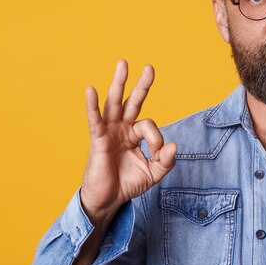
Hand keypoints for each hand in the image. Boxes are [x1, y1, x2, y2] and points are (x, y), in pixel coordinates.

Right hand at [80, 60, 176, 224]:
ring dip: (119, 83)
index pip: (150, 126)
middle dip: (141, 85)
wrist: (108, 200)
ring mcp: (109, 131)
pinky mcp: (97, 139)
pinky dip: (92, 105)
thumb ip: (166, 161)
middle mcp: (122, 128)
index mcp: (135, 134)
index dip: (157, 139)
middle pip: (132, 101)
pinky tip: (91, 90)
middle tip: (150, 67)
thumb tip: (175, 145)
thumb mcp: (154, 173)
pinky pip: (95, 119)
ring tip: (123, 63)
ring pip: (115, 103)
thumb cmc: (128, 183)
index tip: (158, 154)